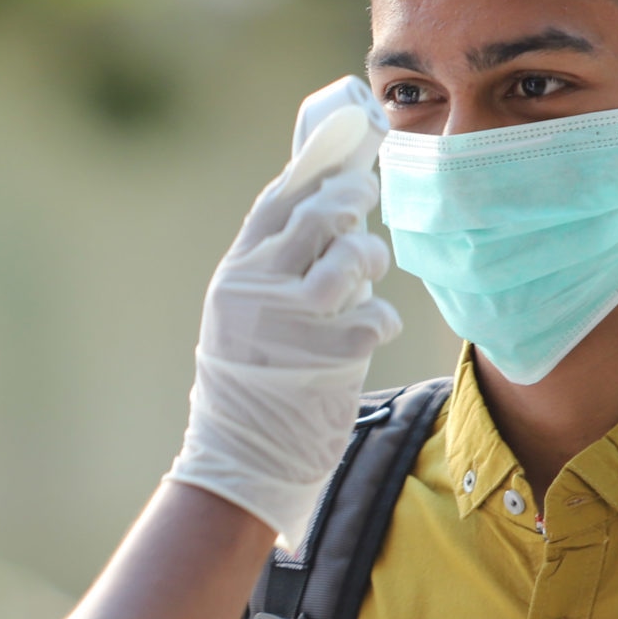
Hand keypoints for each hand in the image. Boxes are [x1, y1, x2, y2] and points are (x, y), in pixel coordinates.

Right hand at [170, 78, 401, 546]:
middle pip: (320, 216)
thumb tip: (320, 200)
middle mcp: (258, 289)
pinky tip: (370, 331)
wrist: (243, 455)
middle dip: (354, 203)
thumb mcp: (243, 311)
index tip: (348, 163)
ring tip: (366, 277)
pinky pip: (376, 314)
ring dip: (371, 260)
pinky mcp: (328, 356)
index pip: (277, 202)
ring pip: (353, 257)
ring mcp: (292, 322)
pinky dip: (381, 319)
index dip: (318, 173)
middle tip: (367, 205)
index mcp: (236, 273)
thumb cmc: (252, 376)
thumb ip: (273, 261)